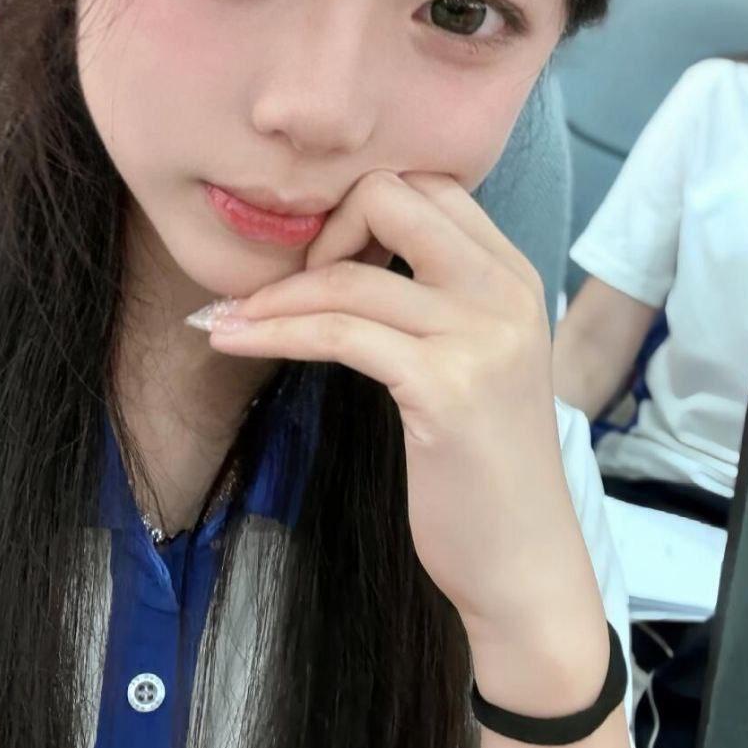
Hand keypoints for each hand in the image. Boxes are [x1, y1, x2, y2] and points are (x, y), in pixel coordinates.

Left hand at [203, 170, 607, 683]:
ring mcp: (481, 337)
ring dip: (271, 297)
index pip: (427, 184)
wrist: (523, 563)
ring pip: (349, 277)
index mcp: (513, 276)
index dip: (360, 206)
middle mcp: (506, 291)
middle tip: (280, 286)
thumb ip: (435, 300)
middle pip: (391, 200)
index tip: (319, 259)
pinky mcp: (446, 387)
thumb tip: (344, 257)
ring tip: (224, 320)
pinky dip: (273, 332)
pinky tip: (233, 341)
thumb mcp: (475, 360)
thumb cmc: (482, 467)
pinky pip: (338, 333)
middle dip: (319, 231)